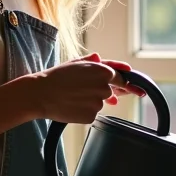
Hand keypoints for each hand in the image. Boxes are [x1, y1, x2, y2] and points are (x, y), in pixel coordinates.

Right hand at [26, 53, 143, 123]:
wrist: (40, 94)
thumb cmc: (56, 76)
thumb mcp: (75, 63)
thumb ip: (93, 62)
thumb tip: (102, 60)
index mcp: (103, 71)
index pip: (121, 78)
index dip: (126, 84)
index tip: (135, 89)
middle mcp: (104, 87)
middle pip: (109, 92)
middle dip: (100, 92)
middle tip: (82, 92)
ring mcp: (99, 103)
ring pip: (99, 104)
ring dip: (90, 102)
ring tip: (71, 97)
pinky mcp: (91, 116)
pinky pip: (92, 115)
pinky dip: (84, 112)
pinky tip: (71, 106)